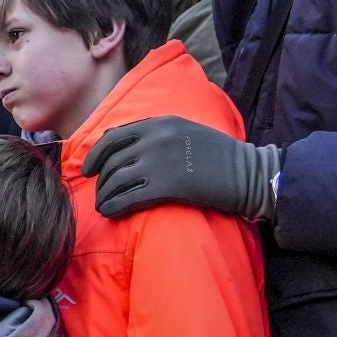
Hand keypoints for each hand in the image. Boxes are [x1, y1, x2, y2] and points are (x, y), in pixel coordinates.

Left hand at [82, 116, 282, 221]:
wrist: (248, 173)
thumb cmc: (219, 155)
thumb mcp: (183, 131)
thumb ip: (154, 134)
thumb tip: (121, 145)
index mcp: (158, 123)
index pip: (112, 137)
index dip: (95, 155)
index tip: (89, 169)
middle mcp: (154, 138)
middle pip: (111, 162)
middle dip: (101, 181)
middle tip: (100, 194)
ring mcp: (159, 162)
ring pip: (115, 181)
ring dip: (105, 196)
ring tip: (104, 206)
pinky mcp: (166, 186)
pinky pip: (128, 198)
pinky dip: (114, 207)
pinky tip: (111, 213)